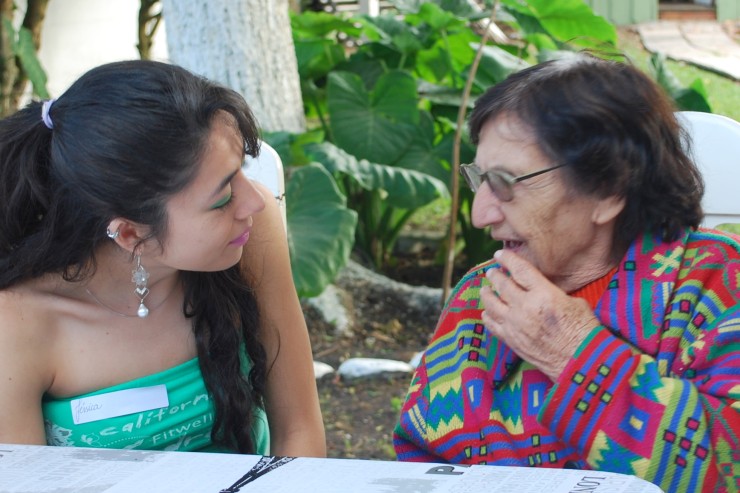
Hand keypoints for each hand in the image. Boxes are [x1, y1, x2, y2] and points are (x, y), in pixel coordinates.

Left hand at [480, 250, 599, 381]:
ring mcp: (515, 325)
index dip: (507, 259)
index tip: (499, 254)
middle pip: (502, 285)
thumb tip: (542, 290)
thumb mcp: (575, 303)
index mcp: (543, 294)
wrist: (580, 362)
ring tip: (485, 289)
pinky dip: (487, 316)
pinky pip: (492, 325)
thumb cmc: (584, 331)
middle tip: (492, 272)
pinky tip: (487, 312)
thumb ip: (553, 294)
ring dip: (487, 294)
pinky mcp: (511, 340)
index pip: (519, 270)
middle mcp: (525, 307)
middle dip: (495, 276)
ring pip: (491, 304)